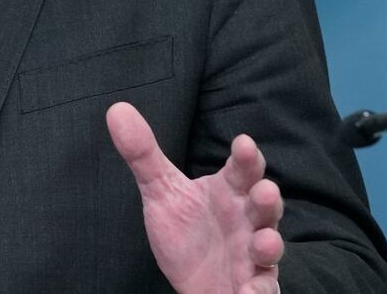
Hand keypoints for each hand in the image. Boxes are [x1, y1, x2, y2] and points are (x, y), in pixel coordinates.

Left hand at [106, 103, 283, 293]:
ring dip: (270, 244)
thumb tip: (116, 109)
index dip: (245, 157)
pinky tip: (248, 293)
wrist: (195, 280)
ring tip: (263, 242)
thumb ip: (143, 154)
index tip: (242, 143)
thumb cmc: (188, 231)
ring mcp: (254, 255)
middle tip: (264, 191)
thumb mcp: (161, 192)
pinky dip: (258, 291)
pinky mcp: (253, 286)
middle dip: (268, 199)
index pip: (242, 169)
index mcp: (229, 191)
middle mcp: (248, 220)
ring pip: (269, 247)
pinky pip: (262, 289)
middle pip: (264, 206)